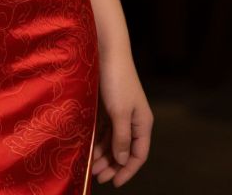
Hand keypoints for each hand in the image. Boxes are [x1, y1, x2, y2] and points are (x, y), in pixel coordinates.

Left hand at [90, 46, 152, 185]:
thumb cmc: (116, 80)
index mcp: (142, 123)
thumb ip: (121, 137)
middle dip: (112, 164)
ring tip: (90, 166)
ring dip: (102, 153)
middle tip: (97, 177)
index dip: (128, 170)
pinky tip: (88, 148)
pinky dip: (97, 139)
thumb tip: (123, 160)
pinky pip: (104, 129)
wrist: (107, 50)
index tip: (114, 182)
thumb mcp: (119, 112)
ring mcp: (120, 113)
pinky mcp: (108, 105)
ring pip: (112, 140)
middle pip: (124, 149)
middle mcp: (133, 120)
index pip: (138, 154)